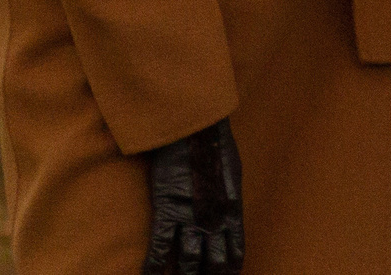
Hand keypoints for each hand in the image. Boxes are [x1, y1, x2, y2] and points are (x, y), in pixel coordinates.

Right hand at [142, 117, 243, 273]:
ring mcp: (189, 217)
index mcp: (233, 211)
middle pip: (213, 261)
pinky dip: (154, 265)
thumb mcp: (233, 171)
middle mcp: (213, 220)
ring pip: (187, 259)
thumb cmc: (216, 145)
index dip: (231, 267)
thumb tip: (229, 209)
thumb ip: (229, 195)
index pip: (236, 250)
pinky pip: (159, 246)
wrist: (195, 129)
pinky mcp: (167, 210)